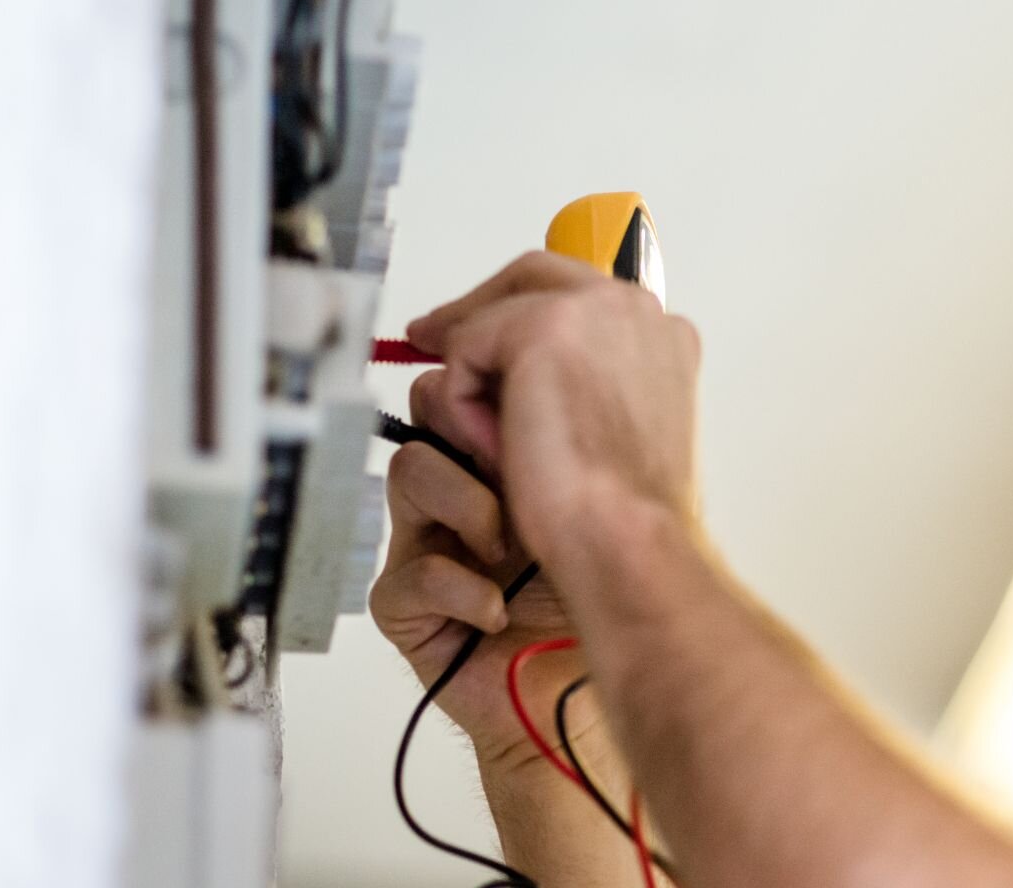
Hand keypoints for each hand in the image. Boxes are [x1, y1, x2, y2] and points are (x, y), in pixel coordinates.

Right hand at [368, 367, 620, 775]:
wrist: (597, 675)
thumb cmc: (602, 579)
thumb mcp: (601, 465)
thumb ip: (569, 398)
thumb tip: (552, 337)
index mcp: (513, 444)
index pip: (474, 369)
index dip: (486, 366)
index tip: (506, 375)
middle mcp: (468, 482)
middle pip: (431, 405)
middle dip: (478, 427)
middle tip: (519, 465)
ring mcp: (433, 539)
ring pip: (410, 471)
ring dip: (475, 506)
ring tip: (515, 547)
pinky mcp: (410, 603)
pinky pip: (412, 571)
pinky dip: (468, 589)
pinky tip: (501, 605)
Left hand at [404, 251, 703, 590]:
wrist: (630, 542)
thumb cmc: (628, 513)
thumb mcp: (615, 430)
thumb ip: (587, 383)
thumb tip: (522, 373)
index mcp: (664, 334)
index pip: (577, 296)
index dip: (519, 313)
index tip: (478, 340)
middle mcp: (637, 307)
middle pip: (533, 277)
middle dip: (477, 310)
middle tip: (428, 339)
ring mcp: (594, 309)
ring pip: (493, 315)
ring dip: (473, 375)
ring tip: (487, 444)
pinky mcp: (543, 326)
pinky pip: (465, 348)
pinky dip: (463, 403)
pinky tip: (495, 450)